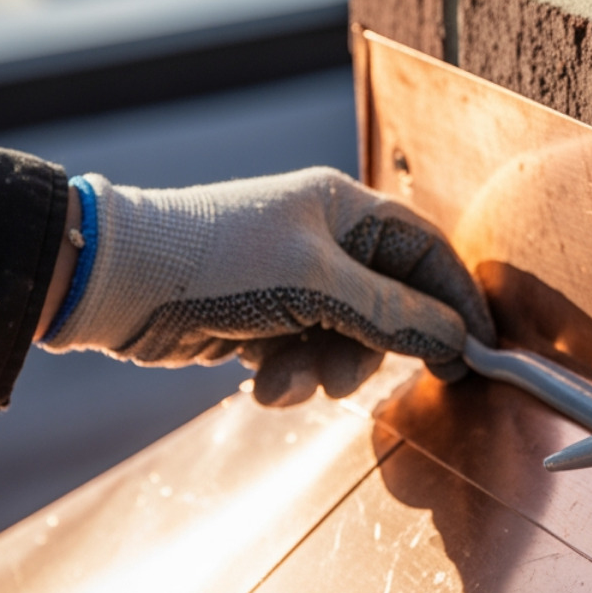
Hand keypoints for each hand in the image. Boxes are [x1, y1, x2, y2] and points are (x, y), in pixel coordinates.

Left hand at [41, 168, 495, 404]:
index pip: (426, 251)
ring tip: (285, 381)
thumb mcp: (314, 283)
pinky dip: (287, 376)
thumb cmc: (216, 259)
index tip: (477, 351)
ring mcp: (294, 282)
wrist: (114, 282)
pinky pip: (305, 357)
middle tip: (347, 379)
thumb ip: (390, 313)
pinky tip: (258, 382)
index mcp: (345, 210)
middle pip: (391, 307)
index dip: (455, 300)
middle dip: (369, 351)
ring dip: (321, 371)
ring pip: (347, 341)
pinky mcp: (263, 320)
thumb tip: (456, 338)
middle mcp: (326, 243)